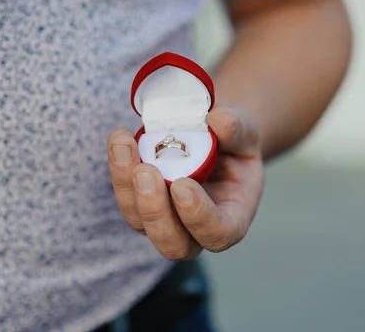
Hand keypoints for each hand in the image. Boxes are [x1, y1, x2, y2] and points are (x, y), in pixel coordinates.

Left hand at [107, 106, 263, 258]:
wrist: (209, 140)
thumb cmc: (233, 144)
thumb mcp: (246, 131)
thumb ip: (237, 128)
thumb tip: (217, 121)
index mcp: (231, 218)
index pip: (217, 234)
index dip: (198, 217)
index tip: (182, 185)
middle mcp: (194, 229)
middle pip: (171, 243)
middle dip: (154, 210)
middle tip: (145, 171)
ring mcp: (162, 219)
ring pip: (137, 219)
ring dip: (126, 184)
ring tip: (124, 145)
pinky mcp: (138, 202)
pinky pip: (124, 193)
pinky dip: (118, 166)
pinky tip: (121, 139)